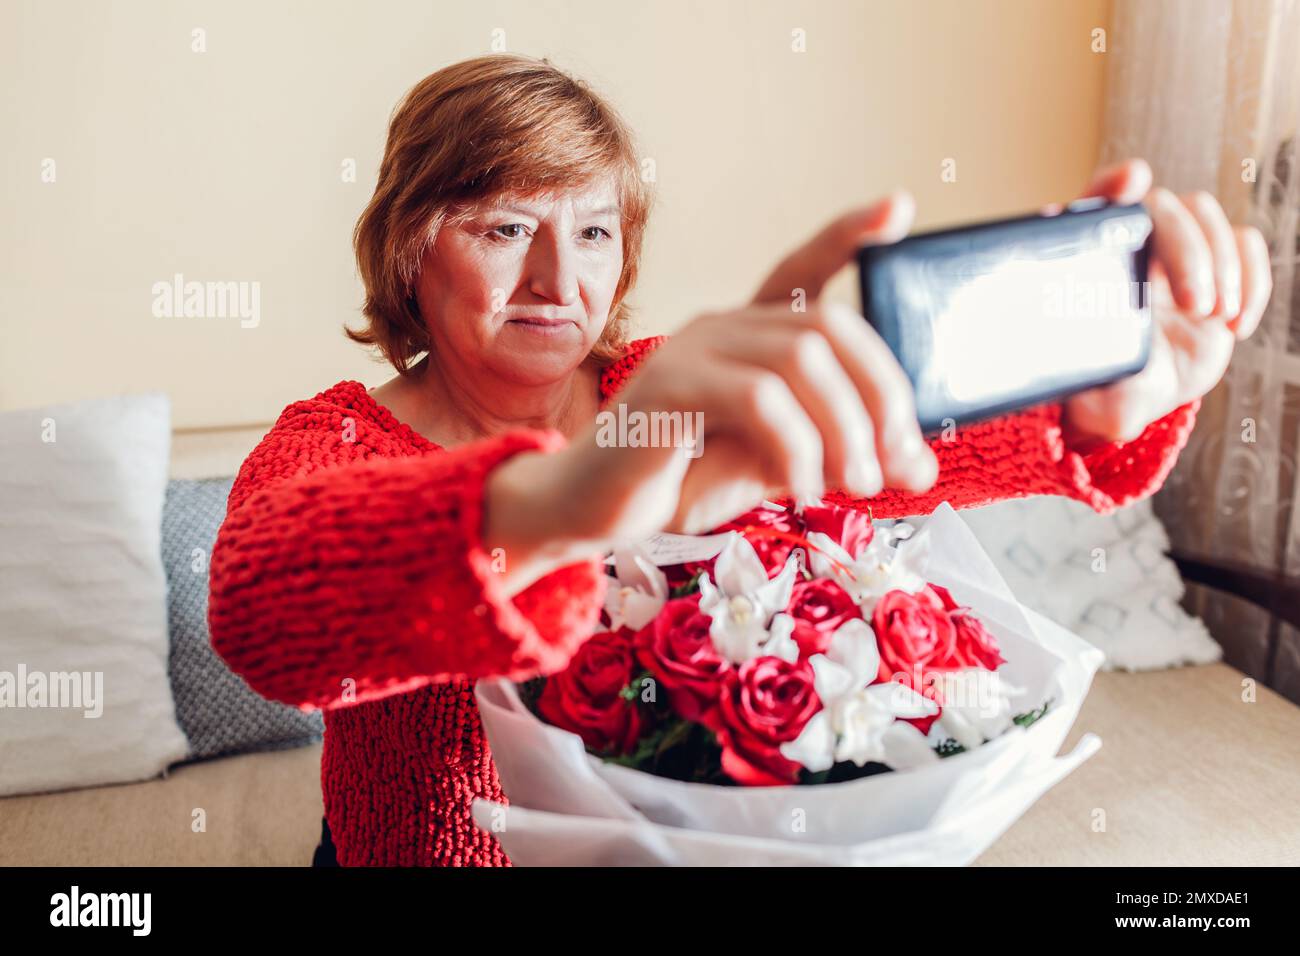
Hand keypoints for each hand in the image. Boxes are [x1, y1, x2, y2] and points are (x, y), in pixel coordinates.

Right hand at [486, 194, 937, 592]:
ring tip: (852, 484)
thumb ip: (843, 455)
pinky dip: (797, 448)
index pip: (803, 268)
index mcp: (748, 337)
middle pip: (829, 327)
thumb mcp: (781, 468)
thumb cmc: (682, 480)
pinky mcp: (670, 384)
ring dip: (845, 429)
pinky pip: (759, 399)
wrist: (594, 510)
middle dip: (880, 394)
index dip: (848, 234)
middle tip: (892, 463)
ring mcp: (693, 348)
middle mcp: (723, 326)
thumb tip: (921, 467)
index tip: (900, 207)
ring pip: (802, 360)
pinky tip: (799, 488)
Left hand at [1060, 159, 1272, 443]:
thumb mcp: (1100, 402)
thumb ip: (1101, 402)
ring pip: (1208, 216)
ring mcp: (1176, 252)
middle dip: (1191, 252)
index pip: (1095, 206)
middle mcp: (1132, 247)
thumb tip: (1108, 398)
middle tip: (1197, 307)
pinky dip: (1253, 278)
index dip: (1114, 186)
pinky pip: (1247, 243)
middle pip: (1166, 207)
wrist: (1144, 393)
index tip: (1134, 181)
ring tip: (1216, 317)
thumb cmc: (1109, 390)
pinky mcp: (1216, 267)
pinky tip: (1236, 324)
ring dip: (1223, 265)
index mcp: (1094, 264)